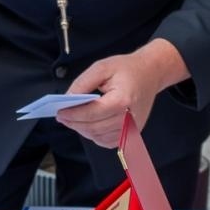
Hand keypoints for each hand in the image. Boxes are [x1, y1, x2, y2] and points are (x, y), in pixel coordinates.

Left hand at [55, 39, 190, 147]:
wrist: (150, 74)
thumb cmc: (126, 69)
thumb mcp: (101, 67)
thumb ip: (82, 83)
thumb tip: (67, 98)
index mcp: (123, 100)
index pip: (92, 113)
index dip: (73, 114)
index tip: (59, 112)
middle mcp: (129, 118)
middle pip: (94, 128)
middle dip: (74, 123)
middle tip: (62, 116)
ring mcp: (132, 128)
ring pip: (99, 137)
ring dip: (83, 130)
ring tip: (73, 119)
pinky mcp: (132, 133)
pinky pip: (108, 141)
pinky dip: (95, 135)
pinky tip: (89, 124)